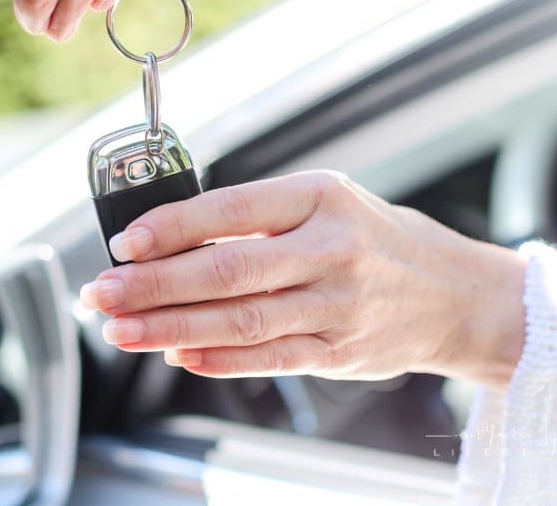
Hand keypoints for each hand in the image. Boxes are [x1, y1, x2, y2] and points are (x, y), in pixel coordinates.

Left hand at [80, 171, 527, 390]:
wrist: (454, 294)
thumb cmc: (374, 238)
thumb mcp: (325, 204)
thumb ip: (256, 220)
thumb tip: (171, 244)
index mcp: (320, 198)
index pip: (232, 208)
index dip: (172, 226)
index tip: (125, 242)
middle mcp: (330, 249)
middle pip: (228, 270)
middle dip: (155, 285)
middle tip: (102, 293)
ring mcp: (336, 305)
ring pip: (241, 320)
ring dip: (171, 328)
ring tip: (121, 330)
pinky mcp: (337, 350)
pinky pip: (268, 358)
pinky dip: (217, 359)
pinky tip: (176, 356)